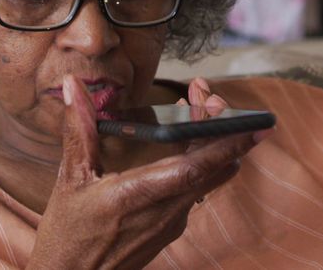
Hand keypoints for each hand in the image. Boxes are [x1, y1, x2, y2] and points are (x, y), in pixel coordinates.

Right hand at [28, 76, 262, 268]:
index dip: (226, 145)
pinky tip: (186, 142)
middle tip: (214, 95)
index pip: (193, 168)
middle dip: (221, 129)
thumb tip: (73, 87)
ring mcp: (172, 223)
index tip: (255, 125)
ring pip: (207, 178)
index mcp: (136, 197)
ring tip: (198, 107)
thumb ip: (78, 130)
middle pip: (212, 168)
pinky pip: (196, 189)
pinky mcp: (172, 228)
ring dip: (210, 143)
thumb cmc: (67, 235)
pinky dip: (198, 162)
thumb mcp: (69, 180)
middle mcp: (163, 212)